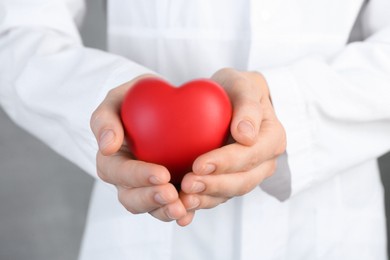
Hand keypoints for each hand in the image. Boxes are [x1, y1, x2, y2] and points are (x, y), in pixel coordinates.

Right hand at [90, 75, 188, 223]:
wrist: (162, 103)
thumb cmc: (136, 99)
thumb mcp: (117, 99)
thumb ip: (105, 119)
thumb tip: (106, 146)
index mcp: (112, 160)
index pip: (117, 172)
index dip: (137, 176)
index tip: (161, 174)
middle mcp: (127, 179)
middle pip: (132, 198)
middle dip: (151, 199)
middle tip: (171, 194)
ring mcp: (148, 188)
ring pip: (152, 208)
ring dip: (165, 211)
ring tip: (183, 208)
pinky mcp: (169, 191)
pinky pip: (172, 207)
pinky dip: (181, 212)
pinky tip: (191, 213)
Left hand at [178, 68, 285, 224]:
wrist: (231, 100)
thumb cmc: (237, 89)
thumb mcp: (243, 86)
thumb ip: (248, 106)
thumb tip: (246, 135)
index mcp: (272, 139)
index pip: (250, 155)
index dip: (226, 163)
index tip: (199, 164)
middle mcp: (264, 162)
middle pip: (242, 181)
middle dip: (214, 185)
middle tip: (187, 184)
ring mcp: (249, 174)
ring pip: (230, 193)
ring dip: (206, 198)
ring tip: (182, 200)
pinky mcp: (231, 181)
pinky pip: (218, 197)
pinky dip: (201, 202)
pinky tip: (182, 205)